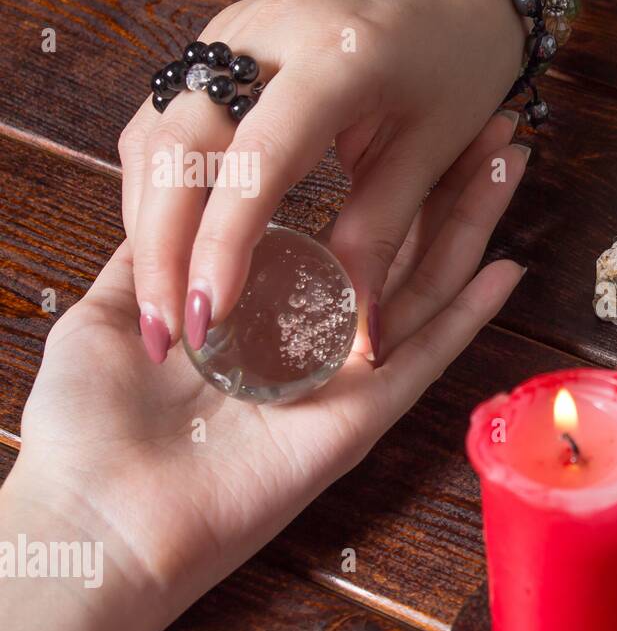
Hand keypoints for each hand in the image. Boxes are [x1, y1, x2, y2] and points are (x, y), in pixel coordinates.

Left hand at [0, 129, 526, 630]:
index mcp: (267, 308)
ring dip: (471, 225)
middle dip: (446, 184)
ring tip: (508, 162)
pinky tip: (506, 267)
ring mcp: (346, 373)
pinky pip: (425, 356)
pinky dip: (468, 315)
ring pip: (427, 286)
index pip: (342, 228)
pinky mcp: (362, 414)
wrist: (102, 518)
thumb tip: (176, 195)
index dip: (382, 172)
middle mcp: (317, 335)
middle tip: (487, 124)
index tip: (408, 112)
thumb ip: (155, 258)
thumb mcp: (117, 314)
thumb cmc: (93, 424)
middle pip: (401, 246)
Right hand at [117, 0, 526, 362]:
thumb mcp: (432, 152)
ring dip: (150, 223)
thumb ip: (384, 236)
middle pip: (179, 144)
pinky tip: (169, 249)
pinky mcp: (211, 46)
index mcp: (335, 57)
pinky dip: (158, 189)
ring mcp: (227, 34)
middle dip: (164, 245)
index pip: (259, 159)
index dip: (226, 244)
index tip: (208, 316)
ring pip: (155, 135)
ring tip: (163, 306)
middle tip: (168, 330)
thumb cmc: (456, 66)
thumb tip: (363, 337)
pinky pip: (162, 122)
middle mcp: (263, 35)